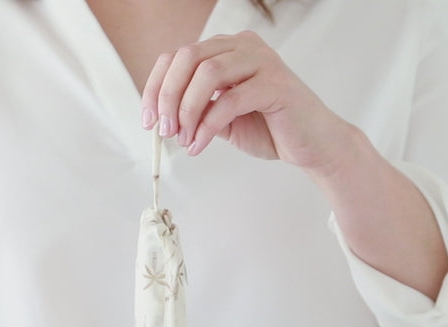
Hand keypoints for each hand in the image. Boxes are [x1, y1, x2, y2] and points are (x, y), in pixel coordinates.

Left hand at [141, 30, 352, 174]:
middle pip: (188, 59)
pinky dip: (207, 127)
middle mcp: (243, 48)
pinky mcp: (275, 85)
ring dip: (187, 112)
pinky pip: (229, 101)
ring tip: (184, 140)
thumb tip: (162, 117)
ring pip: (206, 75)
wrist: (310, 145)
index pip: (177, 57)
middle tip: (164, 130)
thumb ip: (196, 110)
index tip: (147, 120)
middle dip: (167, 97)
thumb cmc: (268, 128)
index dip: (155, 87)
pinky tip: (199, 145)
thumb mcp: (221, 118)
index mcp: (226, 50)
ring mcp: (261, 62)